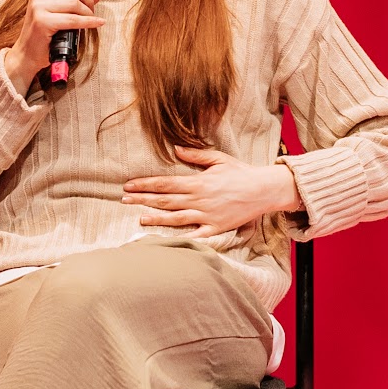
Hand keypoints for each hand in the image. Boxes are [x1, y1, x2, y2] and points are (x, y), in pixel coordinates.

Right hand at [13, 0, 108, 80]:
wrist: (28, 51)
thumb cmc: (47, 30)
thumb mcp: (64, 8)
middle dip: (89, 0)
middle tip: (91, 12)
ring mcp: (39, 5)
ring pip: (75, 3)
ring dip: (88, 13)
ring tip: (88, 20)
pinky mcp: (42, 21)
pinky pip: (73, 20)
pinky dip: (89, 22)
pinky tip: (97, 23)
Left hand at [123, 147, 300, 239]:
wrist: (263, 190)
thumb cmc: (241, 172)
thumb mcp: (218, 158)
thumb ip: (195, 155)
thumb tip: (175, 148)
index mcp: (197, 182)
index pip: (165, 184)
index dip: (145, 184)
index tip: (129, 185)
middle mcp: (199, 199)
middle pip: (165, 201)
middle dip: (142, 200)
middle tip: (124, 200)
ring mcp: (206, 215)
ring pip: (175, 218)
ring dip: (155, 217)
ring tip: (139, 218)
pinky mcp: (215, 228)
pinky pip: (195, 235)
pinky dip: (180, 238)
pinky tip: (165, 240)